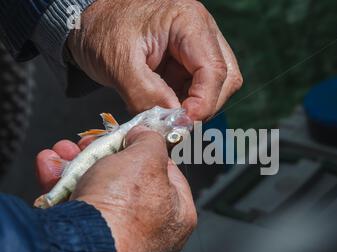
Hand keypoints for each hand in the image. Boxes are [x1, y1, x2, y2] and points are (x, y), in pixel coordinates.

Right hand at [35, 127, 196, 251]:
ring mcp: (119, 238)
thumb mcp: (147, 156)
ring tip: (64, 150)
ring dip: (78, 165)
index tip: (131, 138)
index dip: (148, 151)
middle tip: (91, 142)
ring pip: (99, 190)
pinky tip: (50, 165)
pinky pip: (79, 207)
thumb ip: (150, 140)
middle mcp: (153, 231)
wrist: (83, 245)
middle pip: (128, 180)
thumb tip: (143, 135)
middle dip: (104, 156)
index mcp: (178, 215)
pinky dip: (62, 184)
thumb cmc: (126, 204)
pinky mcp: (88, 242)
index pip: (168, 174)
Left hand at [68, 0, 242, 119]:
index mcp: (189, 21)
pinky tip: (167, 105)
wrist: (89, 22)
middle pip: (225, 78)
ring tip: (169, 114)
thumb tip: (174, 120)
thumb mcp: (118, 63)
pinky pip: (201, 87)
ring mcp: (199, 45)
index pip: (214, 70)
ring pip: (218, 85)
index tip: (181, 123)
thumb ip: (146, 94)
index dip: (203, 103)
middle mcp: (202, 30)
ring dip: (198, 106)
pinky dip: (188, 102)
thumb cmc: (102, 31)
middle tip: (178, 123)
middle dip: (205, 106)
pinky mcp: (190, 59)